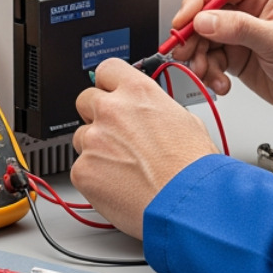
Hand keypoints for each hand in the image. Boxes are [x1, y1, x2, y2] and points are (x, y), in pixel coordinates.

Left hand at [70, 58, 217, 238]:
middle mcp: (111, 110)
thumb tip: (147, 112)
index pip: (107, 69)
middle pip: (86, 100)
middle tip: (117, 136)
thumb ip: (154, 109)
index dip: (109, 83)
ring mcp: (94, 140)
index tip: (110, 92)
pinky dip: (95, 177)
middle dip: (97, 115)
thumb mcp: (184, 120)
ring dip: (96, 148)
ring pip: (82, 137)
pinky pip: (80, 168)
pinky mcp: (83, 170)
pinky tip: (118, 185)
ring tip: (124, 168)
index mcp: (138, 92)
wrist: (186, 203)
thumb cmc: (192, 168)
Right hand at [168, 0, 272, 121]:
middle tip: (184, 52)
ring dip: (199, 58)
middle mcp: (247, 9)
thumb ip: (239, 28)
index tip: (183, 21)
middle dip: (192, 35)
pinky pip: (211, 60)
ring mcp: (240, 34)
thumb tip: (205, 20)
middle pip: (203, 14)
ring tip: (206, 73)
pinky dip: (210, 73)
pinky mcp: (237, 57)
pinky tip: (221, 83)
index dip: (196, 1)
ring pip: (203, 40)